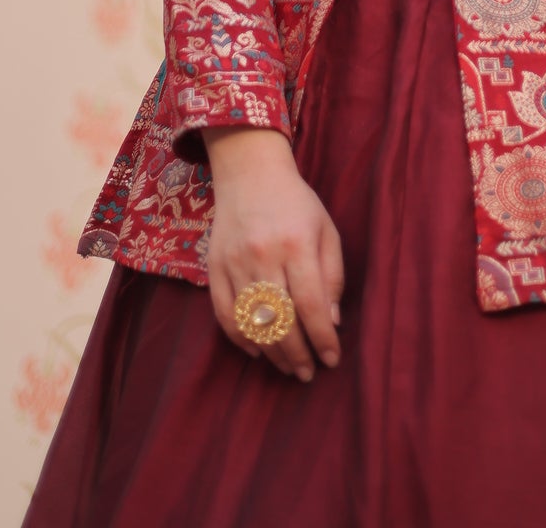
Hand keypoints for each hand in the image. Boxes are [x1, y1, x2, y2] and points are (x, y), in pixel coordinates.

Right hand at [203, 126, 344, 381]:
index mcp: (296, 243)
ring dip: (272, 352)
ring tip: (288, 367)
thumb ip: (332, 274)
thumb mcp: (326, 229)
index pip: (311, 304)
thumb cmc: (296, 203)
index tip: (331, 359)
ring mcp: (235, 262)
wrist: (250, 173)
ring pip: (253, 322)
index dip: (322, 338)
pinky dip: (240, 338)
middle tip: (307, 373)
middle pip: (280, 320)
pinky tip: (257, 350)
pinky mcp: (214, 267)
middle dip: (297, 354)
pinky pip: (224, 314)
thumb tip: (332, 321)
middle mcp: (264, 255)